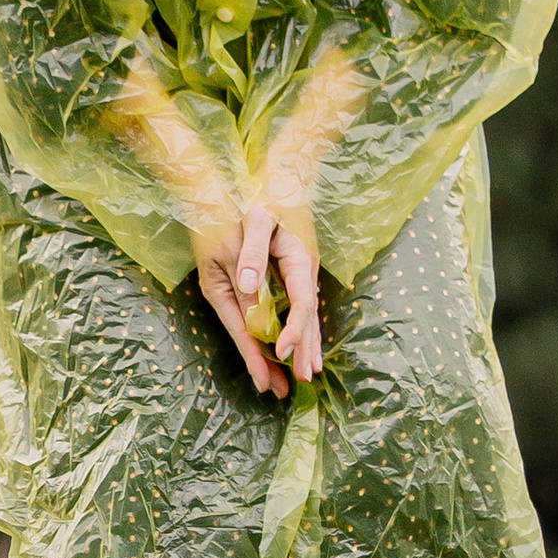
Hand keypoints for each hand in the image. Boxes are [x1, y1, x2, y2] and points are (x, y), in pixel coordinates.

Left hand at [193, 201, 324, 395]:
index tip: (284, 354)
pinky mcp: (295, 273)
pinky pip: (300, 308)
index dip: (294, 330)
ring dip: (307, 345)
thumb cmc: (264, 196)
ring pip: (307, 315)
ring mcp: (303, 273)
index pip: (301, 303)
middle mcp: (305, 270)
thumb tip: (248, 287)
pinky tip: (299, 346)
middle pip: (309, 316)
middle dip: (305, 349)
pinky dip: (300, 330)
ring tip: (307, 374)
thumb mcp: (255, 219)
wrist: (283, 175)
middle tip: (302, 381)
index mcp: (298, 259)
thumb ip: (252, 252)